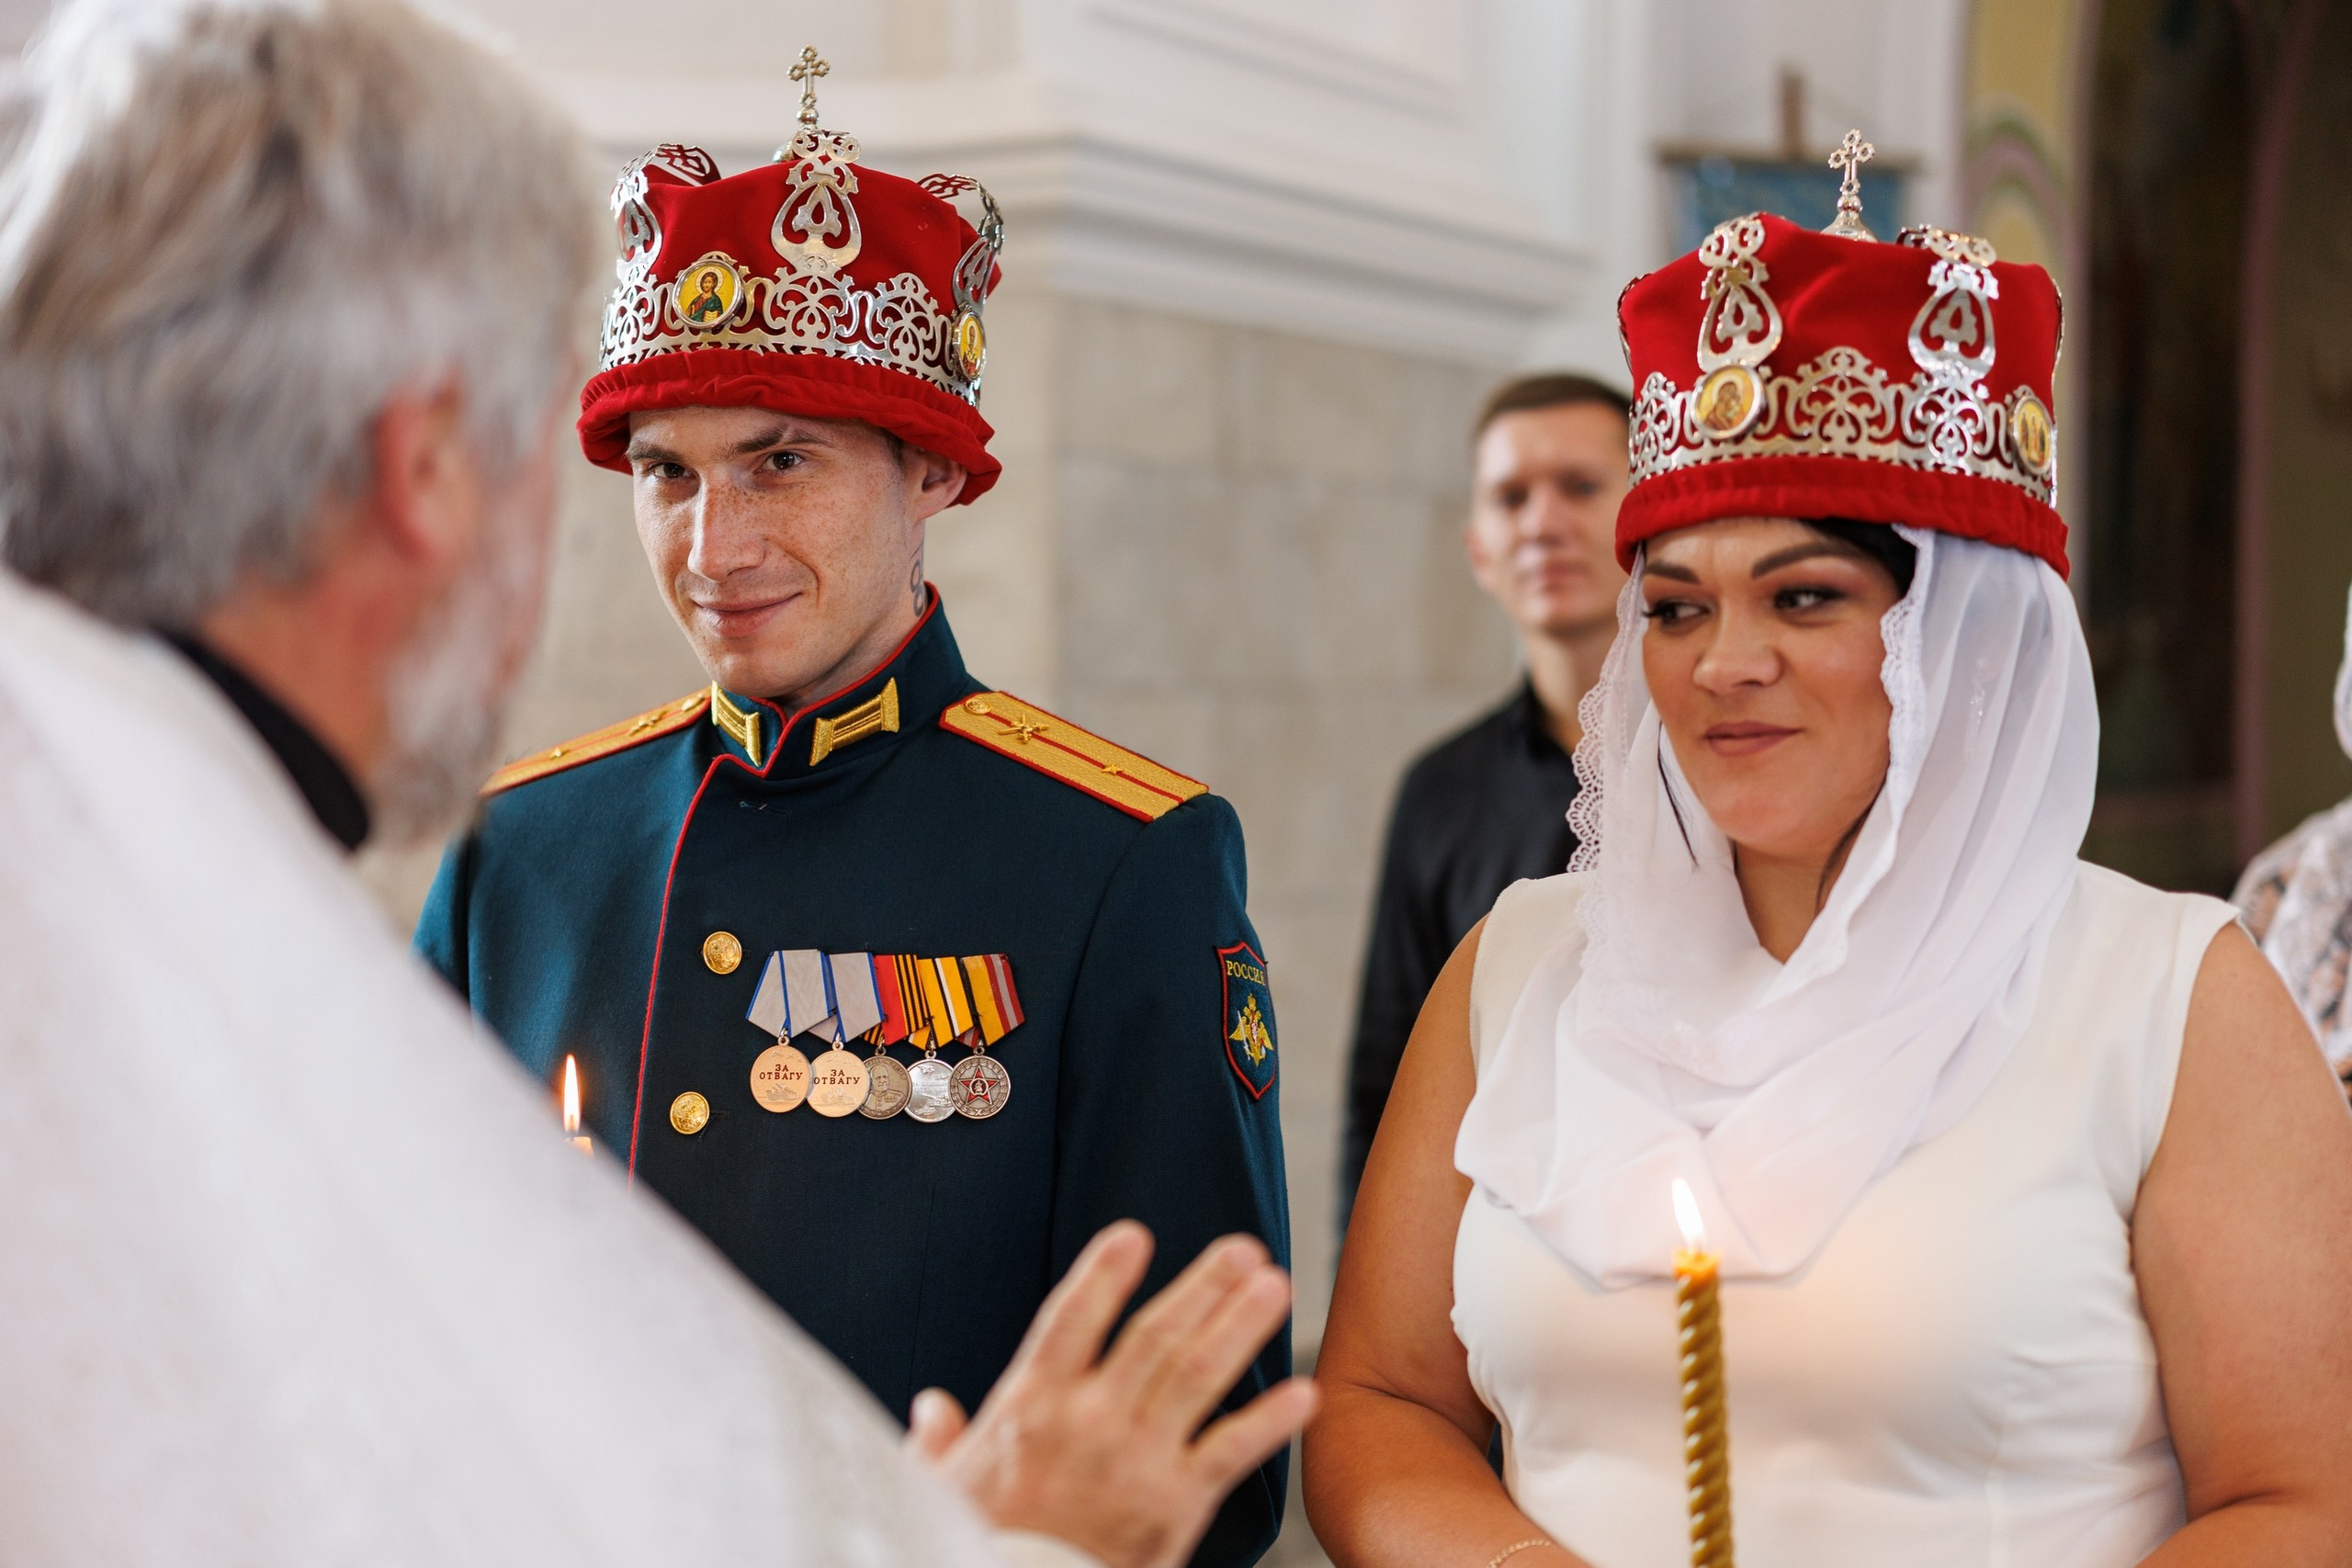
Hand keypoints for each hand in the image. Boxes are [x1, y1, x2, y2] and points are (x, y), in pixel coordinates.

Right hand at [905, 1221, 1317, 1567]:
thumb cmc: (978, 1544)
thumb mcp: (941, 1489)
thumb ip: (942, 1443)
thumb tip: (933, 1411)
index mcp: (1030, 1406)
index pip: (1070, 1319)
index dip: (1103, 1273)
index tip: (1134, 1233)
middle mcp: (1090, 1422)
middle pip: (1156, 1336)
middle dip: (1202, 1286)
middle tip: (1242, 1247)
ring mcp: (1138, 1461)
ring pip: (1199, 1376)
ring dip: (1241, 1326)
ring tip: (1274, 1285)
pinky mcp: (1175, 1507)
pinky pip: (1231, 1453)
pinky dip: (1270, 1421)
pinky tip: (1302, 1392)